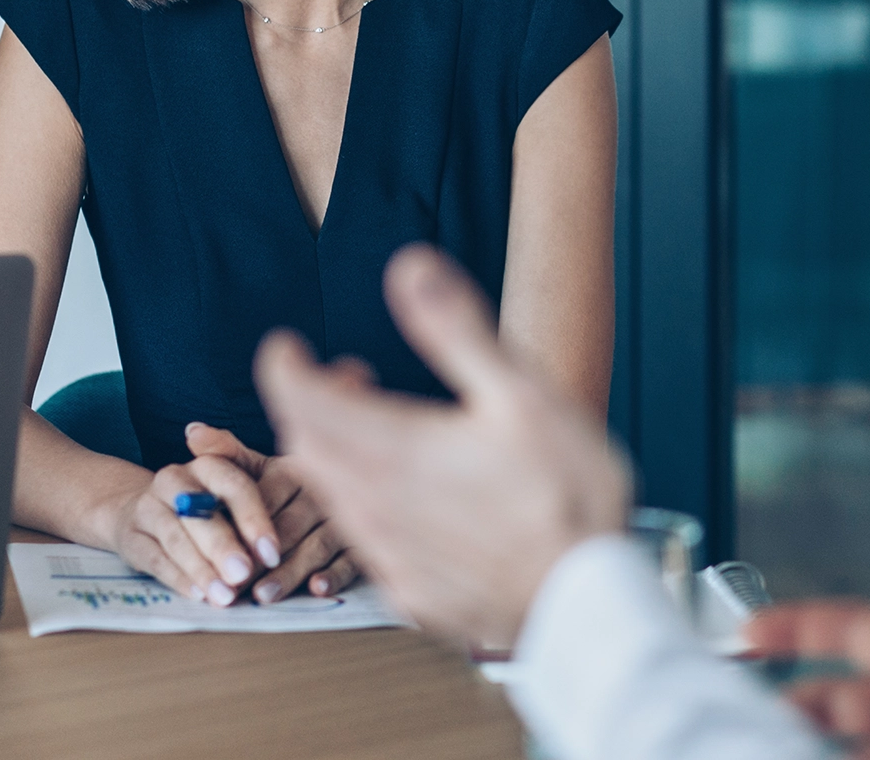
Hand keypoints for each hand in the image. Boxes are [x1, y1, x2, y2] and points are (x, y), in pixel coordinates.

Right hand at [93, 448, 285, 606]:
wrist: (139, 511)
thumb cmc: (202, 507)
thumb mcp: (230, 498)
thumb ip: (252, 514)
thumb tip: (275, 551)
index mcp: (208, 465)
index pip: (234, 486)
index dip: (254, 520)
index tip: (272, 553)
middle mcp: (175, 479)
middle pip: (202, 513)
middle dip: (225, 547)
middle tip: (244, 574)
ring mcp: (148, 507)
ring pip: (177, 539)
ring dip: (203, 569)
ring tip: (224, 595)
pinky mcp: (130, 536)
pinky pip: (155, 559)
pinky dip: (179, 579)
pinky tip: (199, 595)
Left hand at [182, 422, 359, 602]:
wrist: (349, 485)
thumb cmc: (286, 487)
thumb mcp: (260, 467)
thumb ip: (227, 453)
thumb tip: (193, 431)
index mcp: (296, 471)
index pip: (268, 496)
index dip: (244, 523)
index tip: (220, 548)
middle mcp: (323, 493)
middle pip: (291, 525)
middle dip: (262, 556)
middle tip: (236, 581)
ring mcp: (346, 519)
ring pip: (318, 546)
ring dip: (291, 571)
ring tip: (262, 595)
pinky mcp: (362, 544)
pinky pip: (352, 560)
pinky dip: (335, 575)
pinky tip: (316, 588)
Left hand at [255, 244, 630, 646]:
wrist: (587, 599)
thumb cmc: (565, 494)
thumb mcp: (519, 393)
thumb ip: (455, 329)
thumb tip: (410, 268)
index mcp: (394, 449)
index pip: (301, 401)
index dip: (282, 367)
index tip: (284, 347)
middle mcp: (375, 505)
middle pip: (307, 447)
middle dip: (310, 405)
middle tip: (347, 377)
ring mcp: (390, 553)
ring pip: (330, 495)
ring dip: (333, 455)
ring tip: (375, 432)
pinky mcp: (411, 589)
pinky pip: (359, 540)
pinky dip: (360, 505)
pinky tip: (403, 499)